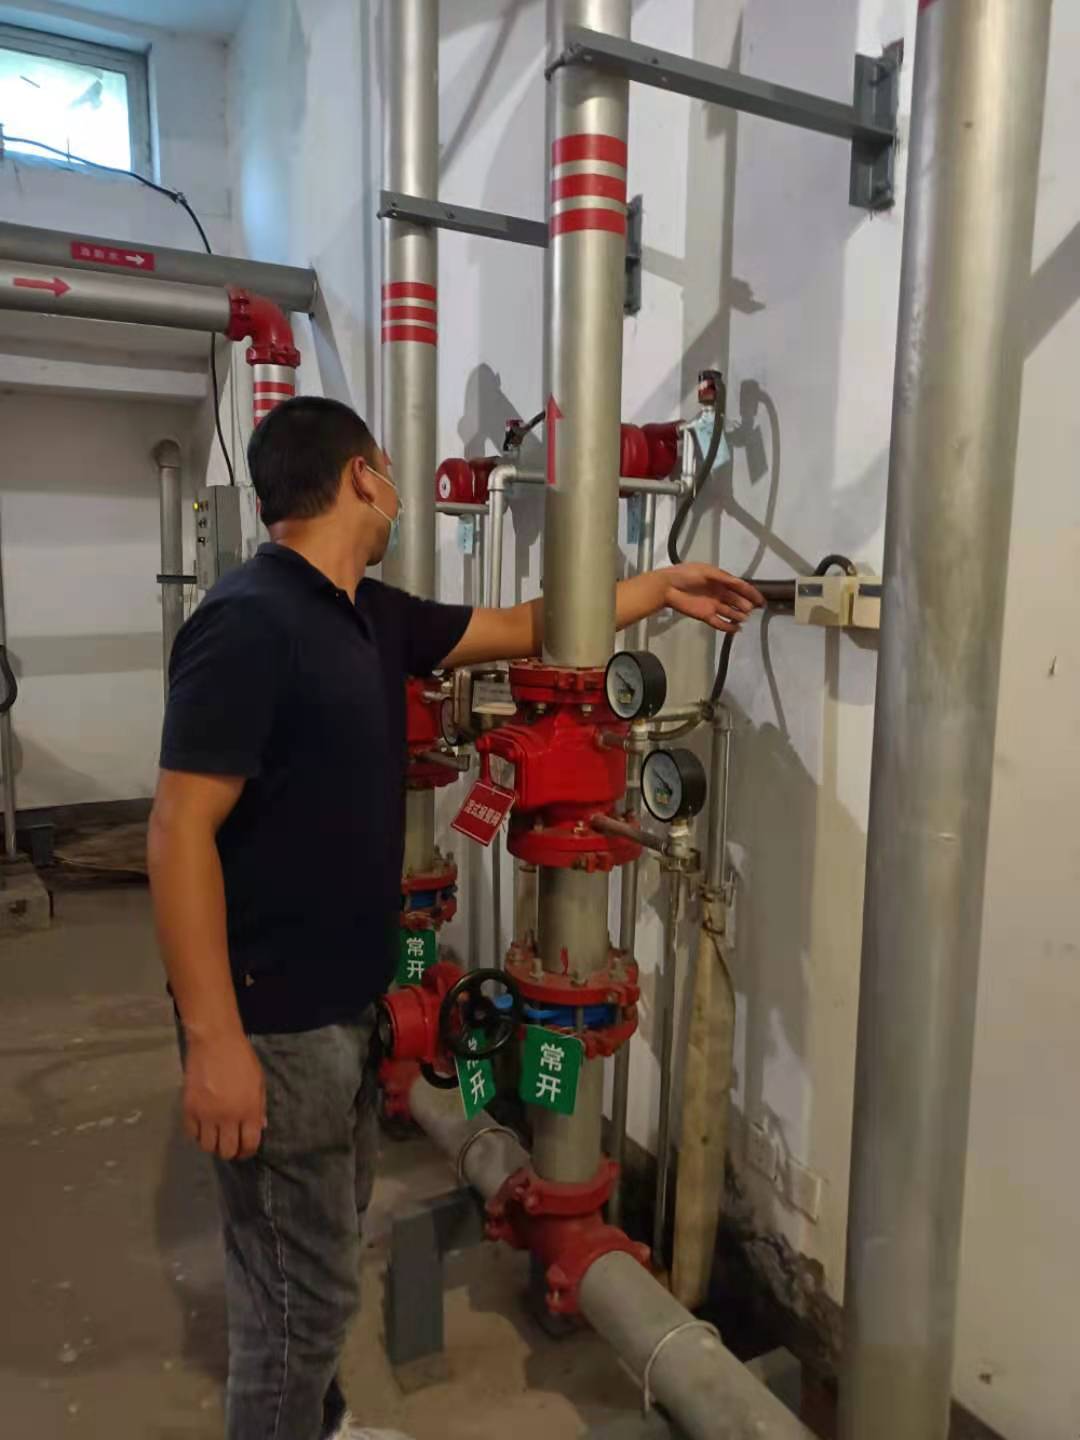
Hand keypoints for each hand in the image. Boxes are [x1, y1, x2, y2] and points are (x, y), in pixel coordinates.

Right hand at [182, 1030, 265, 1160]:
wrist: (215, 1041)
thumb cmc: (241, 1058)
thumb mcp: (258, 1081)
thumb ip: (259, 1106)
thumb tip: (259, 1127)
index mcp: (249, 1110)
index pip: (250, 1144)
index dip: (248, 1151)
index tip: (245, 1150)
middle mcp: (228, 1117)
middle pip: (227, 1151)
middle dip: (230, 1152)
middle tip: (230, 1144)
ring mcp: (206, 1114)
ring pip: (207, 1146)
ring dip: (213, 1144)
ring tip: (215, 1135)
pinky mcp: (189, 1108)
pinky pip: (191, 1133)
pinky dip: (197, 1134)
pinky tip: (202, 1126)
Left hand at [663, 564, 764, 632]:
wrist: (668, 587)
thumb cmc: (687, 575)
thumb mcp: (707, 571)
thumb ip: (724, 578)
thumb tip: (740, 584)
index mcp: (720, 581)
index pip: (740, 587)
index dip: (751, 594)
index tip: (761, 601)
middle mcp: (719, 593)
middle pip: (736, 600)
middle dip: (745, 605)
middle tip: (750, 610)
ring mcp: (712, 605)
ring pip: (730, 612)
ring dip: (738, 616)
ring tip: (744, 618)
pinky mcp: (705, 616)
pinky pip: (719, 623)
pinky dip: (728, 627)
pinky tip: (736, 630)